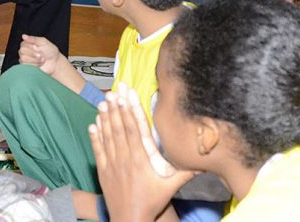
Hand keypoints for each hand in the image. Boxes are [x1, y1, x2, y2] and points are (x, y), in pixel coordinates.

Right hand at [18, 34, 60, 74]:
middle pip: (21, 51)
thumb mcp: (43, 42)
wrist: (55, 63)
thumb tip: (23, 36)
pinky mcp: (27, 67)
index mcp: (29, 43)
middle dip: (33, 54)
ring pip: (23, 59)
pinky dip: (34, 65)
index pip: (22, 44)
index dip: (31, 47)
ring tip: (42, 60)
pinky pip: (25, 66)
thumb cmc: (50, 51)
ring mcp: (25, 60)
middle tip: (41, 55)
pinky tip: (39, 65)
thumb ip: (33, 39)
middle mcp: (25, 51)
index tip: (39, 48)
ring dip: (34, 60)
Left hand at [90, 84, 196, 220]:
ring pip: (108, 137)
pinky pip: (98, 151)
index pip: (134, 130)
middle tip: (114, 91)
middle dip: (117, 109)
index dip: (130, 111)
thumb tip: (205, 163)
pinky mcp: (103, 172)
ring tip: (103, 102)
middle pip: (120, 129)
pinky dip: (95, 137)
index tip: (127, 96)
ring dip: (105, 119)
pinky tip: (93, 124)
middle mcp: (126, 159)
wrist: (130, 221)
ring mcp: (113, 165)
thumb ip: (187, 172)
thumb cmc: (152, 202)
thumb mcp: (171, 187)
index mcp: (141, 160)